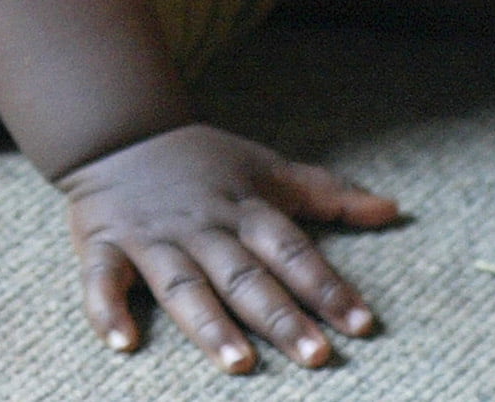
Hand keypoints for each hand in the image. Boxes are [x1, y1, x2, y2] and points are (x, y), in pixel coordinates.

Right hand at [59, 123, 399, 371]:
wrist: (117, 132)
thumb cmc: (201, 162)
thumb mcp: (267, 168)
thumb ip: (328, 193)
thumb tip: (392, 208)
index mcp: (243, 208)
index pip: (292, 249)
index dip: (327, 285)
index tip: (362, 324)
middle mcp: (202, 227)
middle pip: (245, 274)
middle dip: (281, 315)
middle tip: (316, 354)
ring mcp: (151, 237)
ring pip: (184, 283)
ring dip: (210, 323)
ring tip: (239, 362)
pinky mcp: (104, 244)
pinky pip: (101, 278)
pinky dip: (107, 308)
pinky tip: (123, 342)